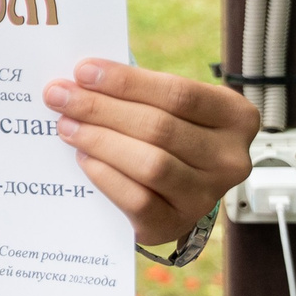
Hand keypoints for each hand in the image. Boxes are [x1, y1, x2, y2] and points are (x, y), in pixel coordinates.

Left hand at [44, 59, 259, 245]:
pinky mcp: (176, 224)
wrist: (171, 190)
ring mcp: (206, 196)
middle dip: (101, 108)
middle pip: (160, 128)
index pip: (179, 94)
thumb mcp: (167, 105)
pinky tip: (84, 158)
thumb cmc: (167, 133)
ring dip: (100, 140)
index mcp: (235, 117)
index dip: (126, 82)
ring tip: (66, 126)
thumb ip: (136, 91)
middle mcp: (230, 159)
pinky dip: (106, 175)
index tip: (82, 71)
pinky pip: (137, 199)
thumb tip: (80, 79)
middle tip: (60, 95)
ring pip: (151, 164)